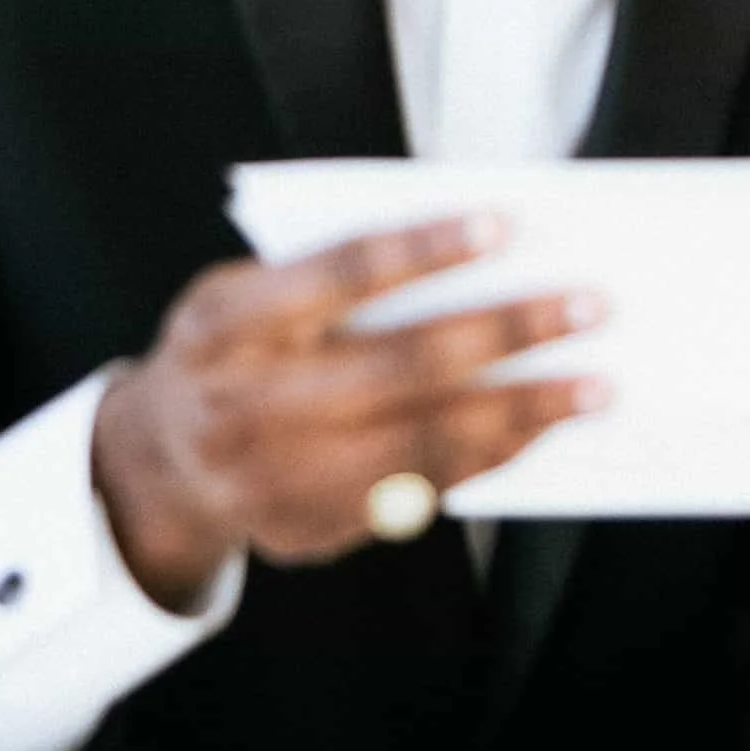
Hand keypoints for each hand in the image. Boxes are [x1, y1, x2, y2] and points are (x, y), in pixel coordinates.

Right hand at [92, 220, 610, 609]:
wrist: (153, 462)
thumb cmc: (229, 348)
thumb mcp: (245, 290)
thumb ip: (330, 275)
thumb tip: (474, 253)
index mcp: (228, 322)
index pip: (337, 275)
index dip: (422, 249)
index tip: (505, 224)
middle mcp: (246, 402)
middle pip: (398, 365)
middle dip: (506, 334)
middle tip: (591, 307)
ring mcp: (277, 476)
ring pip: (422, 441)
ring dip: (522, 412)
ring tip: (596, 387)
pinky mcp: (308, 526)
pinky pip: (418, 491)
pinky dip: (488, 458)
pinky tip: (540, 430)